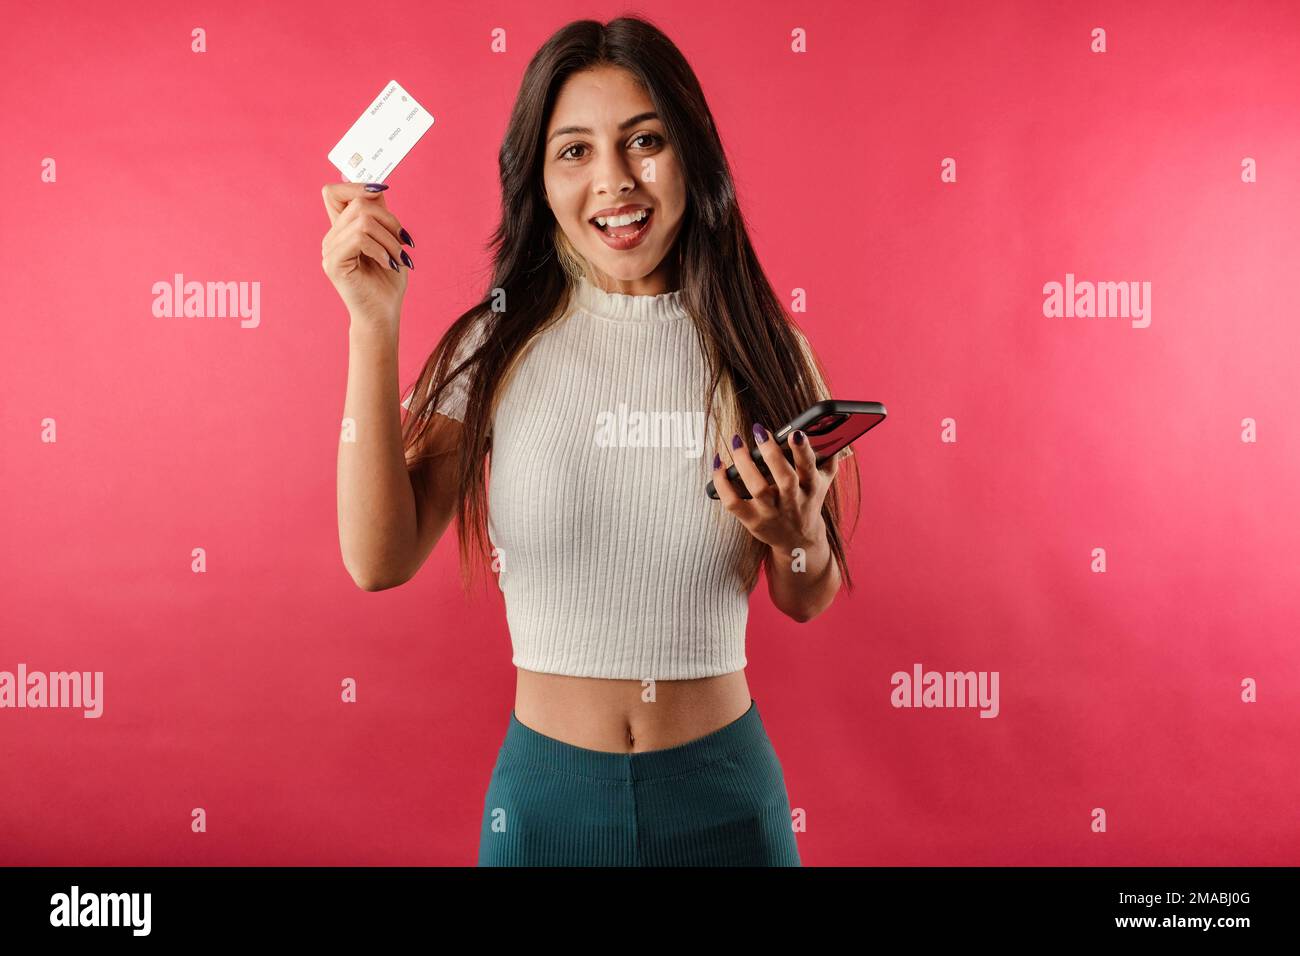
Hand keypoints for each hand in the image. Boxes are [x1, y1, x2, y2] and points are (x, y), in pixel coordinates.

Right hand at [320, 182, 413, 334]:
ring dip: (390, 239)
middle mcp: (331, 237)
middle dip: (390, 220)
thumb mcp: (389, 240)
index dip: (357, 186)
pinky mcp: (333, 263)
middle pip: (358, 203)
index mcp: (342, 230)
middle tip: (403, 244)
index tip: (383, 194)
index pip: (334, 192)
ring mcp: (329, 250)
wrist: (384, 315)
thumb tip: (377, 186)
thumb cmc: (387, 281)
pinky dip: (381, 249)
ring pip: (362, 220)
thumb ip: (379, 214)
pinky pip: (359, 238)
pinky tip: (390, 265)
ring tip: (399, 258)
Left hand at [711, 424, 840, 552]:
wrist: (798, 540)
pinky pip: (733, 502)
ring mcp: (771, 512)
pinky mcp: (752, 521)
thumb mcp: (822, 483)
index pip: (809, 467)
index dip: (803, 451)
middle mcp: (792, 501)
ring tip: (737, 442)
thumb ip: (828, 458)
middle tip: (759, 431)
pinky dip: (722, 483)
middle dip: (771, 453)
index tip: (795, 433)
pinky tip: (719, 464)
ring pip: (757, 488)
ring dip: (744, 463)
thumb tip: (833, 432)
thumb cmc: (807, 502)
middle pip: (784, 478)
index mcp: (810, 487)